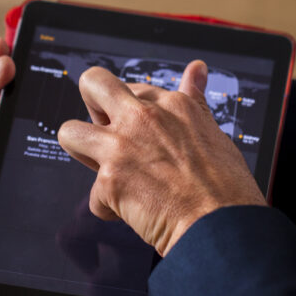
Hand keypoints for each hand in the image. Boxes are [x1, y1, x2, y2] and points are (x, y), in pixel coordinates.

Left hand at [57, 60, 265, 255]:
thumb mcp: (212, 130)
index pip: (132, 89)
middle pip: (92, 84)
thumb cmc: (225, 188)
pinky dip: (111, 210)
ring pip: (69, 132)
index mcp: (171, 104)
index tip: (140, 132)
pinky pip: (93, 196)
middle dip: (91, 105)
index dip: (131, 112)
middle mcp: (143, 118)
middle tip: (104, 132)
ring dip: (81, 152)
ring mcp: (122, 147)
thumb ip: (194, 100)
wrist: (221, 226)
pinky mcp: (109, 181)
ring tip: (103, 169)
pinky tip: (134, 212)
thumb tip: (196, 69)